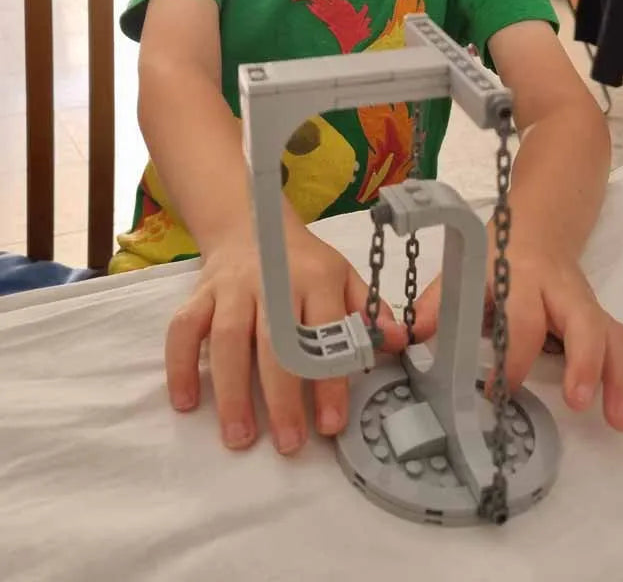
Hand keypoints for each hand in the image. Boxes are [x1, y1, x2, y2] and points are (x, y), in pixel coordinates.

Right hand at [164, 226, 405, 452]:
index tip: (330, 424)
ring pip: (227, 339)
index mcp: (316, 278)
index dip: (329, 380)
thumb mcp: (344, 276)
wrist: (251, 224)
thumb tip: (399, 342)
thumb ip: (368, 310)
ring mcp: (232, 287)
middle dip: (281, 396)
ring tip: (239, 437)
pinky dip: (180, 365)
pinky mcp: (199, 294)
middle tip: (288, 442)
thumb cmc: (304, 261)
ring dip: (232, 391)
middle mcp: (272, 280)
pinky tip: (187, 403)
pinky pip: (182, 329)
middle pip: (275, 342)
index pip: (325, 332)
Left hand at [413, 245, 622, 431]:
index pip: (522, 318)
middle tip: (580, 404)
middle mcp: (562, 291)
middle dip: (585, 363)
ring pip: (616, 335)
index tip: (497, 391)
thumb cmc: (496, 255)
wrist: (538, 227)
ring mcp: (588, 304)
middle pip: (584, 321)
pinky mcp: (603, 318)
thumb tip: (410, 337)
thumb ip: (439, 303)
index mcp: (523, 279)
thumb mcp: (464, 270)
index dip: (512, 356)